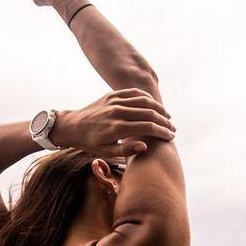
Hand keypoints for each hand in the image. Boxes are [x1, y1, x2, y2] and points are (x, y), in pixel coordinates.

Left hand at [51, 89, 174, 157]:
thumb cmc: (90, 143)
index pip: (146, 128)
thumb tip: (145, 145)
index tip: (170, 137)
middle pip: (148, 114)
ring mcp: (114, 101)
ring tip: (167, 118)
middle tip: (172, 129)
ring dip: (159, 109)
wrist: (72, 126)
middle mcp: (116, 112)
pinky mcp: (112, 95)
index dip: (161, 132)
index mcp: (116, 128)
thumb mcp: (105, 152)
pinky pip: (134, 93)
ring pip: (144, 101)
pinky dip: (147, 98)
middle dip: (164, 122)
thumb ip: (126, 150)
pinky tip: (154, 106)